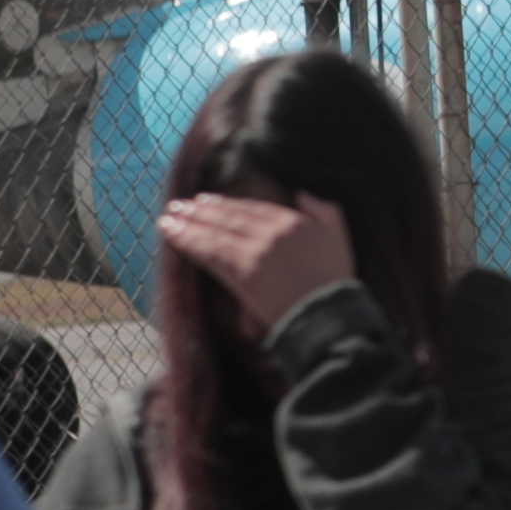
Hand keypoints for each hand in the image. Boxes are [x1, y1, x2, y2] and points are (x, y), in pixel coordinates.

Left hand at [158, 192, 354, 332]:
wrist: (330, 316)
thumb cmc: (336, 283)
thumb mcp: (341, 240)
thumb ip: (327, 213)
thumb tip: (302, 194)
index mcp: (296, 222)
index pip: (254, 208)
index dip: (228, 204)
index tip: (207, 200)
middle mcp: (274, 232)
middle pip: (231, 216)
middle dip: (202, 209)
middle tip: (179, 206)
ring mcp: (258, 250)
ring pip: (217, 231)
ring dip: (188, 222)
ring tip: (169, 217)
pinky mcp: (243, 271)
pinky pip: (210, 251)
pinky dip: (187, 241)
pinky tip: (171, 234)